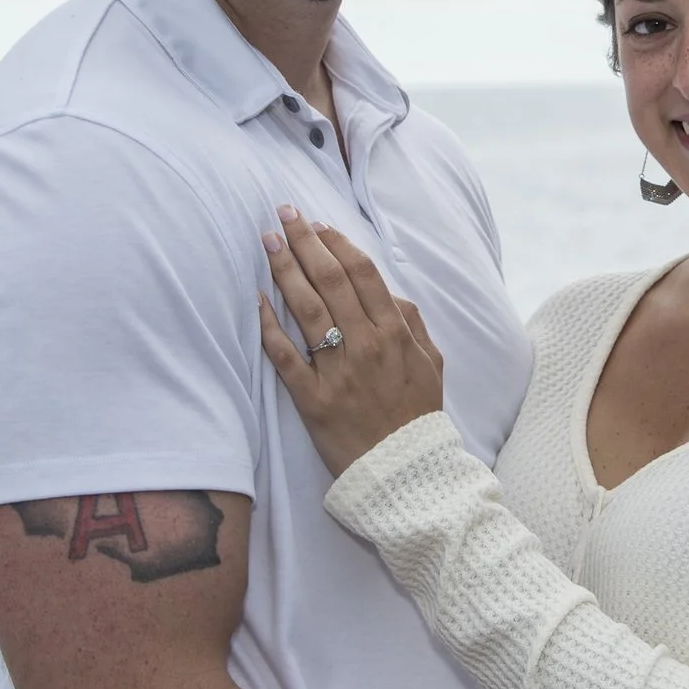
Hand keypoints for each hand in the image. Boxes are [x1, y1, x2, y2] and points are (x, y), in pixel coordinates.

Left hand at [257, 207, 446, 473]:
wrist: (406, 473)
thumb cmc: (416, 416)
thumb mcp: (432, 364)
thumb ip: (412, 324)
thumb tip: (389, 294)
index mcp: (395, 334)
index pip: (363, 274)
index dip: (338, 243)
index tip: (318, 224)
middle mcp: (366, 346)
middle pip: (331, 281)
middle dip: (306, 242)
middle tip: (284, 215)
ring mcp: (339, 372)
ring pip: (307, 309)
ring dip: (285, 270)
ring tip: (268, 242)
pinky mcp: (313, 400)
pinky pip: (285, 357)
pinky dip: (269, 326)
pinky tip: (256, 300)